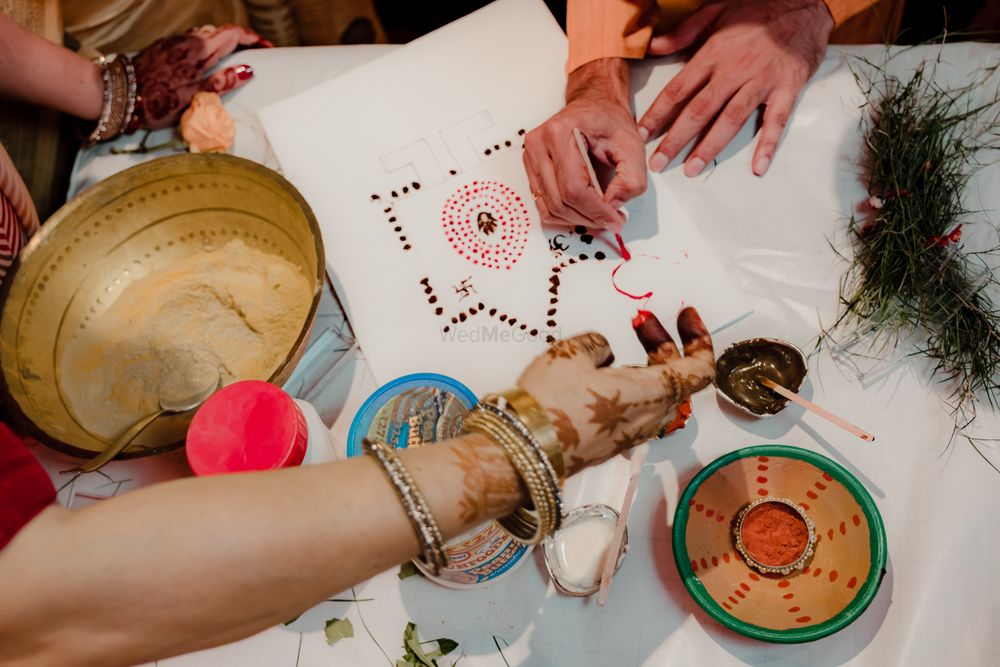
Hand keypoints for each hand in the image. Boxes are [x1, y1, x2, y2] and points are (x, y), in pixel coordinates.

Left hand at [134, 24, 271, 129]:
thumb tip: (247, 70)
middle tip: (255, 51)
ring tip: (234, 55)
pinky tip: (207, 60)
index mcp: (199, 51)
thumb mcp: (195, 98)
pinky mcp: (163, 46)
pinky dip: (206, 46)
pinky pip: (192, 40)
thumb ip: (222, 82)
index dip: (253, 38)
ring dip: (223, 41)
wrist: (118, 96)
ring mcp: (174, 41)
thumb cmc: (157, 102)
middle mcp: (187, 40)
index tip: (267, 46)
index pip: (233, 34)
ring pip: (206, 34)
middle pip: (221, 31)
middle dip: (241, 39)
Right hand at [517, 307, 713, 474]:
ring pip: (654, 394)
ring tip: (615, 345)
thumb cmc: (551, 401)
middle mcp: (649, 418)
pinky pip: (632, 409)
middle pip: (676, 378)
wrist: (523, 450)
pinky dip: (627, 384)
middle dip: (662, 344)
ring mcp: (630, 434)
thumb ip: (598, 344)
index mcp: (652, 393)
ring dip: (643, 365)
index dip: (699, 338)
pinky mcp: (610, 443)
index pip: (700, 370)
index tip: (685, 315)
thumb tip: (605, 353)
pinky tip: (599, 373)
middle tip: (641, 321)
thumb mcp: (573, 352)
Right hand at [522, 58, 645, 230]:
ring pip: (549, 208)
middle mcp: (539, 145)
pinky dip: (565, 214)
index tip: (615, 219)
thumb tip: (613, 206)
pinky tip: (584, 210)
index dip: (595, 211)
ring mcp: (530, 158)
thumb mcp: (632, 145)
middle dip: (588, 218)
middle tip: (612, 221)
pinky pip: (543, 204)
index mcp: (560, 134)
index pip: (573, 188)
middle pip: (559, 202)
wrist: (593, 106)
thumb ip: (631, 179)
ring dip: (576, 219)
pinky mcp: (531, 169)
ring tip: (599, 216)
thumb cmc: (609, 121)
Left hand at [638, 0, 832, 176]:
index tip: (642, 134)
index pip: (678, 89)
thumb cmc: (758, 9)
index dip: (658, 113)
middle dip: (676, 139)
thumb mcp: (716, 10)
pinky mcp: (787, 89)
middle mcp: (734, 70)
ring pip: (731, 119)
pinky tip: (758, 167)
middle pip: (699, 110)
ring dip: (710, 146)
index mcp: (714, 53)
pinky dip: (768, 145)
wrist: (806, 3)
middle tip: (658, 162)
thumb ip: (684, 32)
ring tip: (691, 169)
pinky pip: (776, 121)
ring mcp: (761, 81)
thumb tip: (653, 46)